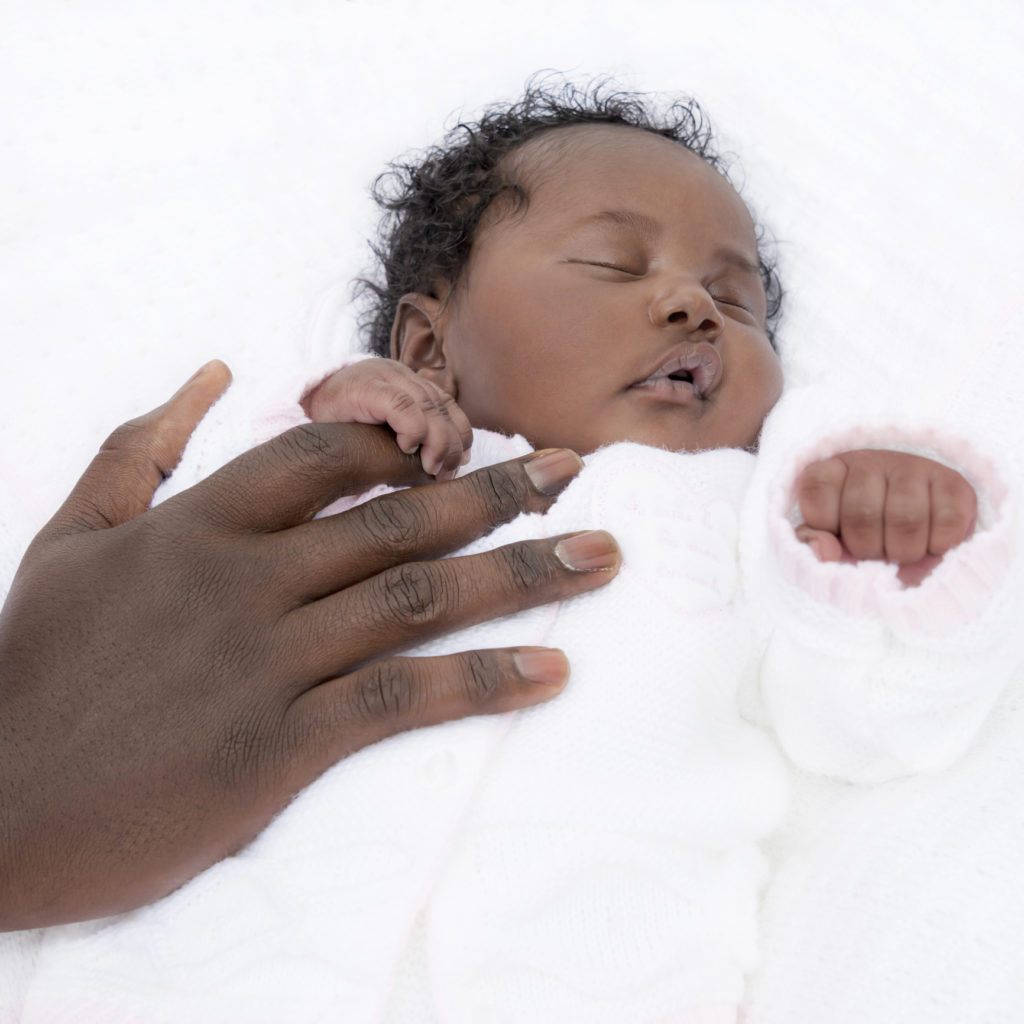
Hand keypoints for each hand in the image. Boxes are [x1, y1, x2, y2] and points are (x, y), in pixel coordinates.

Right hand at [0, 362, 618, 929]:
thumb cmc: (30, 668)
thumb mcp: (68, 537)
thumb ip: (137, 448)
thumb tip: (211, 374)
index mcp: (197, 525)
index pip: (324, 457)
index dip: (408, 443)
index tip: (471, 442)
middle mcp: (243, 581)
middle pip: (397, 519)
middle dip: (497, 493)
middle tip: (576, 472)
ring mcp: (263, 662)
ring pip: (416, 600)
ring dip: (520, 575)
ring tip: (601, 554)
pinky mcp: (273, 748)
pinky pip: (399, 700)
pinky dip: (480, 683)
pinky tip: (551, 672)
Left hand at [794, 449, 976, 582]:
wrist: (920, 535)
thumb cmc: (861, 536)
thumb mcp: (827, 541)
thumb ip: (812, 544)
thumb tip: (824, 550)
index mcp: (832, 470)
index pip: (816, 491)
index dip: (824, 524)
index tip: (835, 532)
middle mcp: (872, 460)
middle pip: (862, 515)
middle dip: (867, 548)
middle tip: (875, 550)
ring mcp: (915, 467)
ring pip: (905, 520)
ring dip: (903, 552)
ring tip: (901, 551)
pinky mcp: (955, 483)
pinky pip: (948, 523)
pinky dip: (938, 547)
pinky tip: (930, 544)